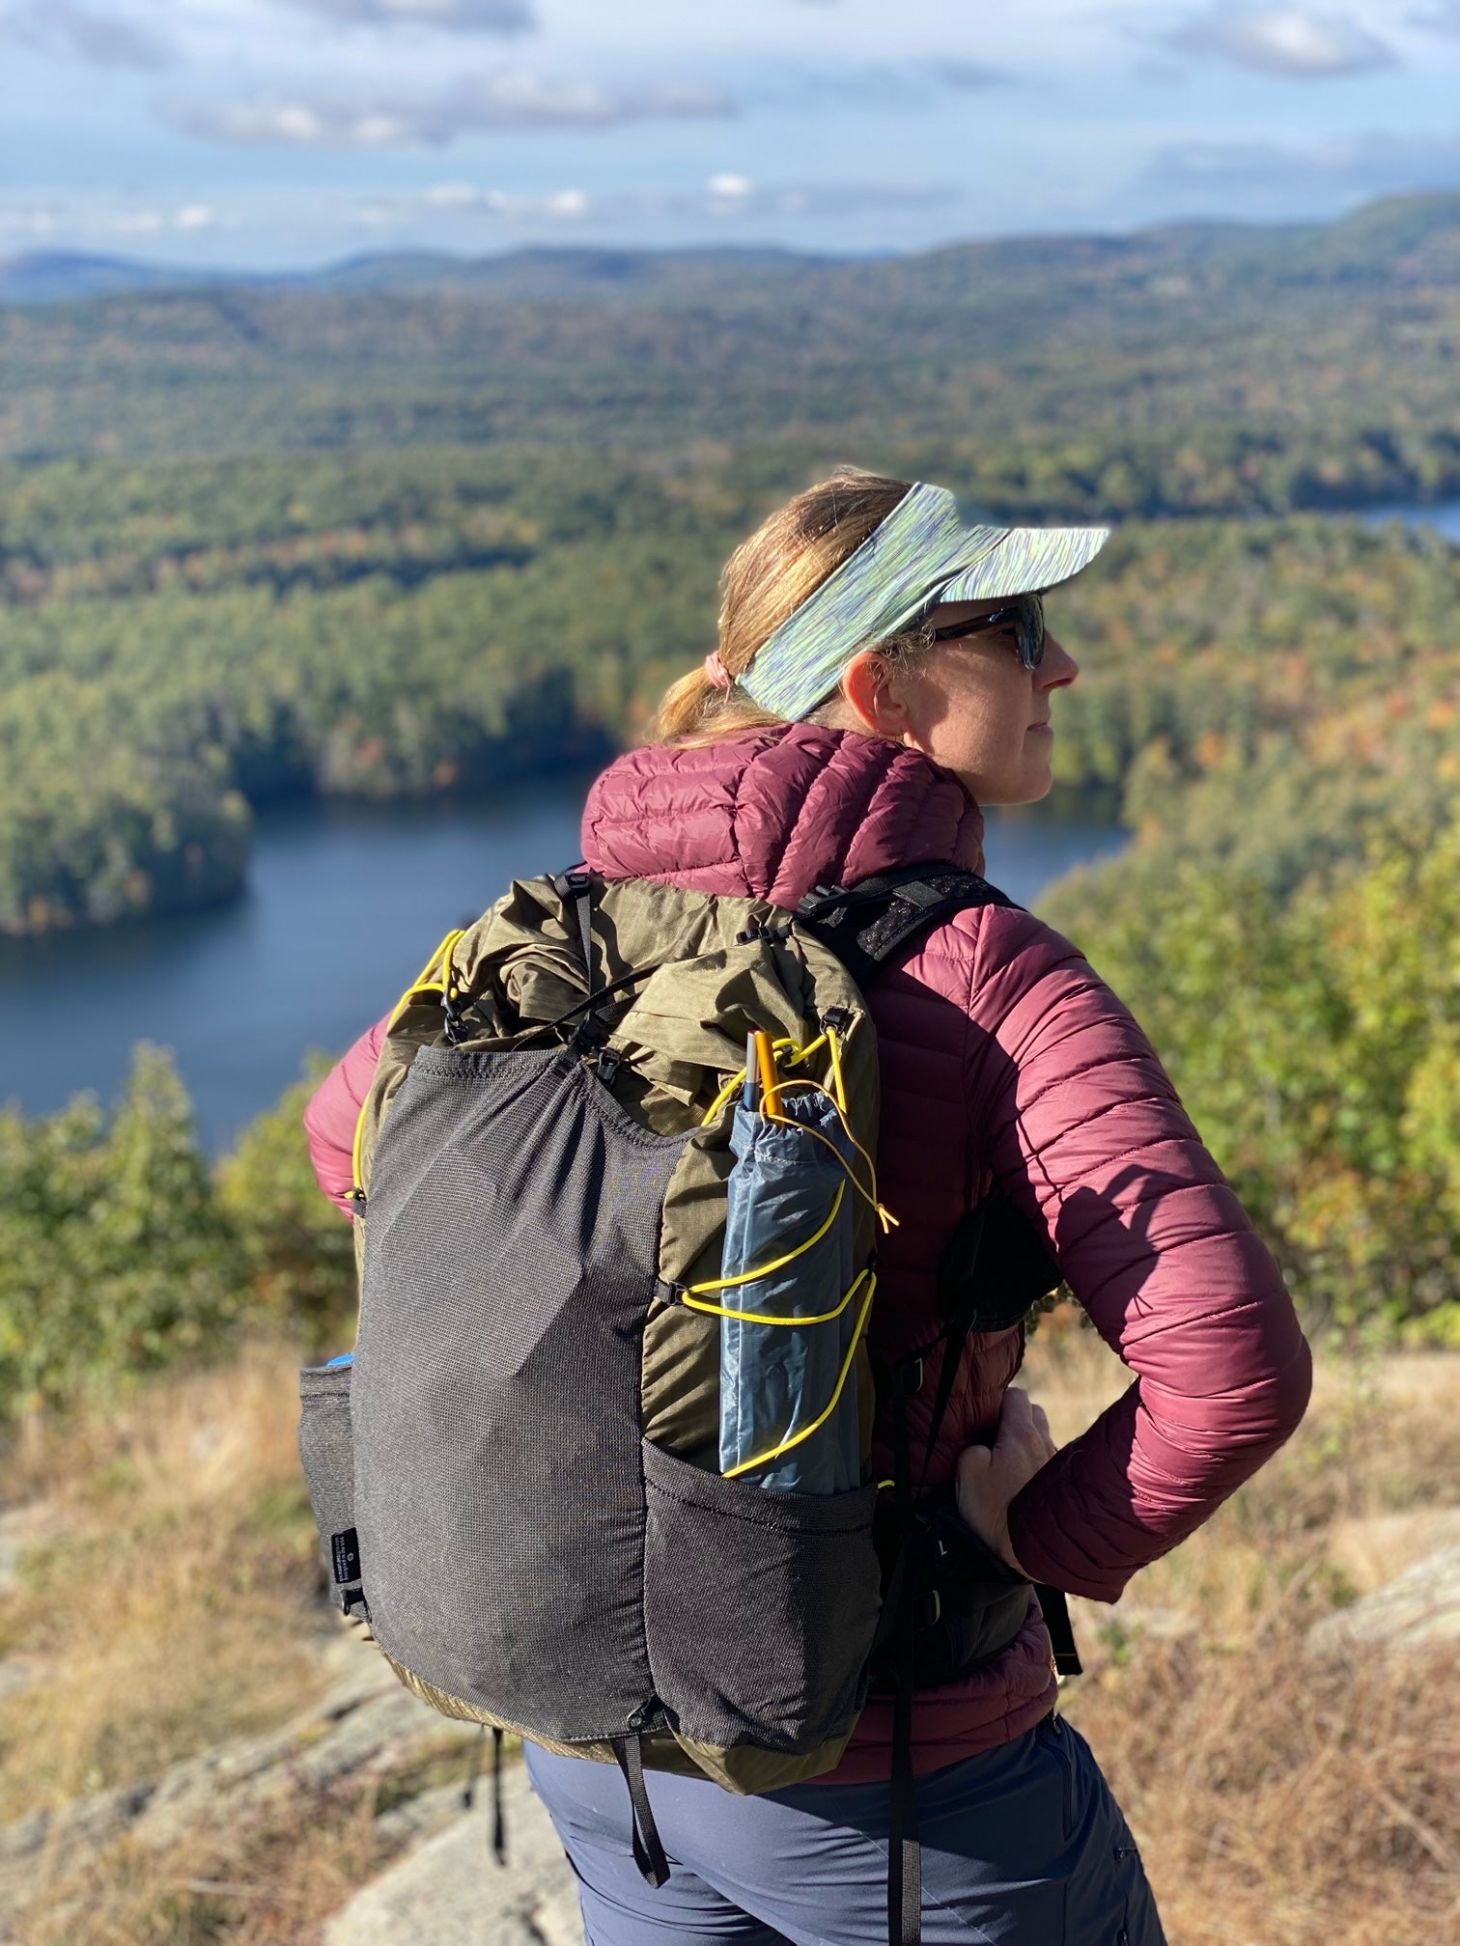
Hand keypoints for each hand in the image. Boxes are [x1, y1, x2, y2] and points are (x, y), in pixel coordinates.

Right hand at [955, 1387, 1056, 1579]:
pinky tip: (1027, 1483)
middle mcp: (1044, 1443)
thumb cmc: (997, 1510)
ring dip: (1030, 1444)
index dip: (998, 1402)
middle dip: (1018, 1418)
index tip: (986, 1417)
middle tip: (998, 1437)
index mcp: (1020, 1434)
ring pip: (1045, 1438)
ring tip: (1012, 1463)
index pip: (1015, 1396)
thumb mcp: (967, 1472)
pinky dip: (1040, 1466)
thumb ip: (973, 1448)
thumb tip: (982, 1446)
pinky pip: (1052, 1463)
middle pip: (1035, 1412)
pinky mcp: (1065, 1487)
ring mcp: (1058, 1465)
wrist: (1034, 1551)